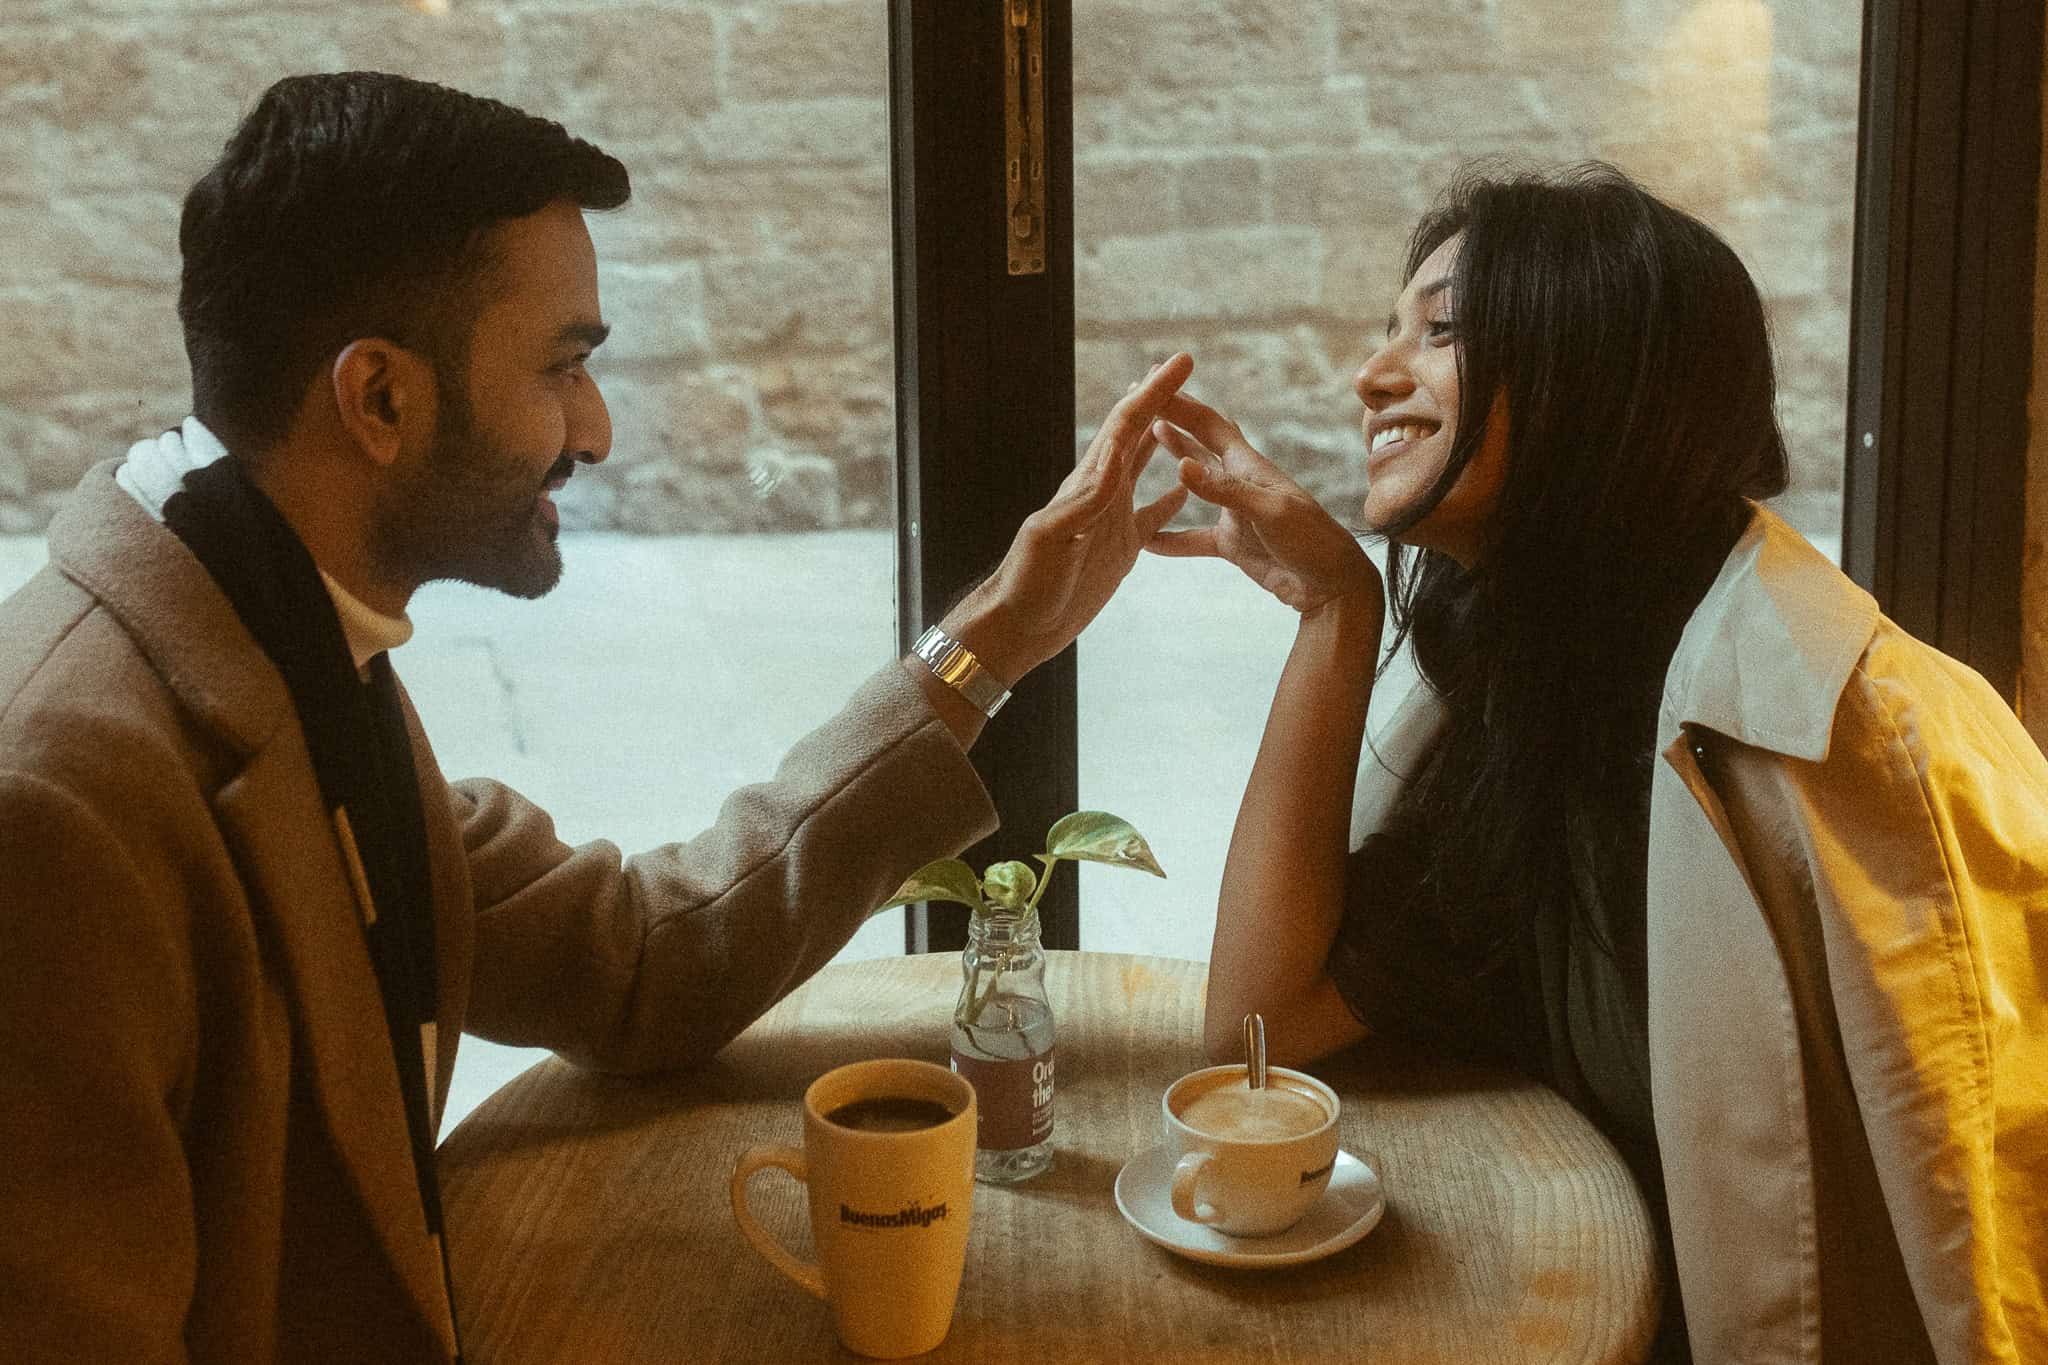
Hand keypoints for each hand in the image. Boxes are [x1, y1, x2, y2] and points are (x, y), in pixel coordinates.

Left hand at [941, 353, 1195, 680]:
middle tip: (1182, 366)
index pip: (1125, 426)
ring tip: (1185, 413)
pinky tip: (1186, 493)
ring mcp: (1111, 520)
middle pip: (1135, 434)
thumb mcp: (1053, 538)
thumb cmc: (1028, 585)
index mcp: (1087, 485)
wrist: (1019, 625)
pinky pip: (1153, 518)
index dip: (1153, 392)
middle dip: (1158, 399)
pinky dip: (1171, 502)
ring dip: (1162, 438)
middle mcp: (1100, 494)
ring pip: (1141, 467)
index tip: (1181, 362)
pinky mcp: (1120, 550)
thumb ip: (1084, 501)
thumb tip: (1114, 460)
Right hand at [1146, 391, 1381, 619]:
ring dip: (1172, 463)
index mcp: (1250, 466)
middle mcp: (1240, 482)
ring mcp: (1235, 512)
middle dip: (1172, 420)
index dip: (1181, 402)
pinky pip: (1194, 539)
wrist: (1332, 585)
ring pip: (1194, 483)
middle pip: (1199, 443)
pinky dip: (1171, 540)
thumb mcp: (1268, 510)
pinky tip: (1147, 541)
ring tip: (1141, 447)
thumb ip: (1224, 489)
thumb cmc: (1311, 541)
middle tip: (1141, 401)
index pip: (1209, 424)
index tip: (1154, 378)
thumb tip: (1181, 465)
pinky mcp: (1233, 543)